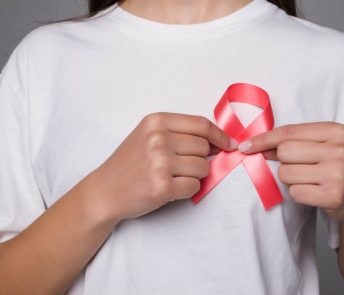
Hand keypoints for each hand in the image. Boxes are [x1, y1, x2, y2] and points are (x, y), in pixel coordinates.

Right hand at [85, 112, 237, 222]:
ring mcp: (159, 162)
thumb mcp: (149, 136)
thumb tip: (218, 142)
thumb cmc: (129, 164)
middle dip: (200, 159)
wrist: (105, 191)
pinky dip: (188, 190)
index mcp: (156, 121)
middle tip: (180, 166)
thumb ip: (180, 133)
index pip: (202, 125)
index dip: (220, 136)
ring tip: (172, 177)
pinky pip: (195, 186)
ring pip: (203, 167)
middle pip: (204, 147)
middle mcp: (158, 139)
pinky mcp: (162, 186)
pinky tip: (170, 188)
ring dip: (194, 176)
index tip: (229, 145)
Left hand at [237, 122, 343, 225]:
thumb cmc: (333, 167)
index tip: (245, 146)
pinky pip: (295, 192)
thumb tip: (253, 145)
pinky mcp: (334, 195)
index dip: (263, 139)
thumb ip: (291, 141)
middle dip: (284, 162)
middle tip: (301, 168)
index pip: (288, 132)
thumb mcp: (319, 146)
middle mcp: (339, 149)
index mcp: (336, 131)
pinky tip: (314, 192)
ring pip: (286, 173)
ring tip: (310, 180)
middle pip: (284, 152)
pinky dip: (298, 193)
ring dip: (290, 179)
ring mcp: (338, 173)